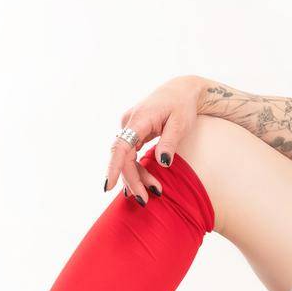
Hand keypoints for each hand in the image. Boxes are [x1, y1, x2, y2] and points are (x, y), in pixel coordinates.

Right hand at [105, 75, 204, 203]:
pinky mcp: (133, 131)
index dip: (114, 167)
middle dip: (132, 179)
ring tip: (155, 192)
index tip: (108, 186)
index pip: (121, 146)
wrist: (182, 90)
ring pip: (126, 157)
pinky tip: (141, 184)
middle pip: (123, 157)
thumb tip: (162, 163)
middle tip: (146, 200)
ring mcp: (129, 127)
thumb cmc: (183, 105)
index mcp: (140, 119)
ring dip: (137, 176)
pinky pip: (129, 154)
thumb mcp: (181, 123)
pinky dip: (136, 168)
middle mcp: (129, 122)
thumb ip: (170, 142)